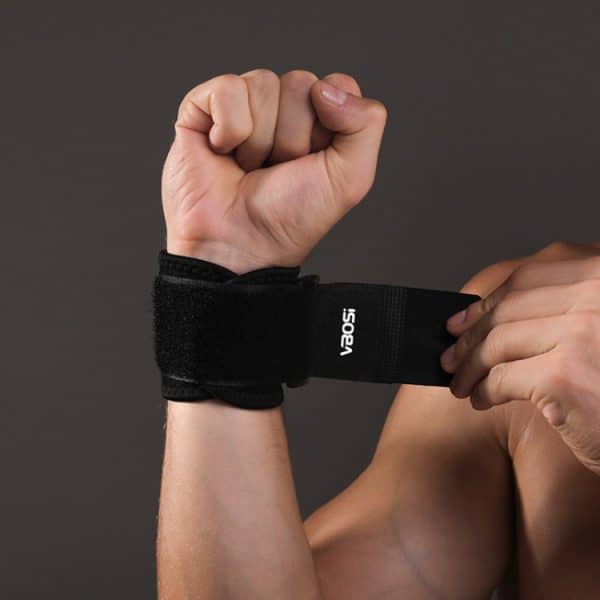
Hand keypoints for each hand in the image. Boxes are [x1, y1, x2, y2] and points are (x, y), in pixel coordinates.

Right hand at [161, 69, 386, 273]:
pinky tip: (223, 154)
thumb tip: (327, 87)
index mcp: (318, 121)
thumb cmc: (291, 218)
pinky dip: (230, 129)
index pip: (337, 84)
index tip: (314, 163)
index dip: (329, 125)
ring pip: (263, 84)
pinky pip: (227, 89)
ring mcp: (242, 108)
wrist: (241, 244)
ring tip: (250, 169)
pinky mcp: (203, 110)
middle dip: (293, 138)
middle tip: (278, 171)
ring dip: (260, 141)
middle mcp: (281, 110)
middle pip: (301, 83)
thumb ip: (366, 124)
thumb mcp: (350, 178)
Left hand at [441, 241, 599, 474]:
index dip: (488, 300)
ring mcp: (581, 334)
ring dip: (469, 366)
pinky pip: (503, 378)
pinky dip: (483, 390)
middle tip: (450, 355)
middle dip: (469, 335)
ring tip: (460, 382)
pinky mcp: (564, 377)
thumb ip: (562, 310)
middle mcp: (595, 297)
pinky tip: (480, 400)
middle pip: (507, 310)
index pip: (529, 278)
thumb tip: (488, 312)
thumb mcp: (599, 330)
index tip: (462, 318)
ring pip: (498, 342)